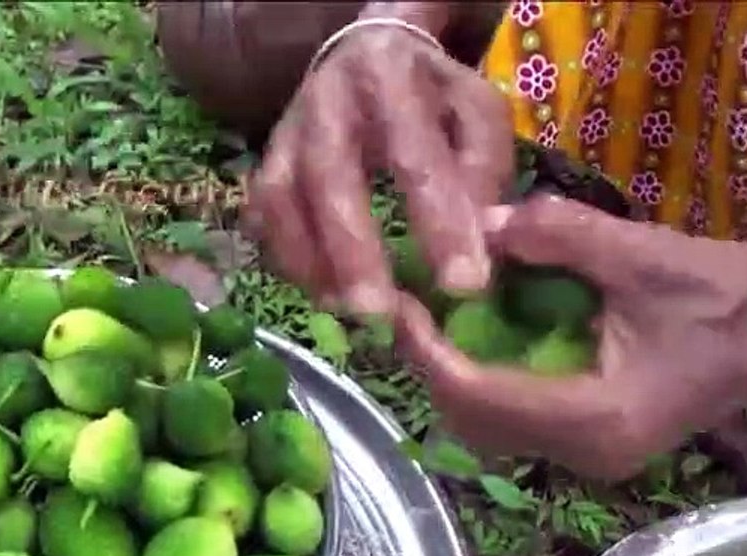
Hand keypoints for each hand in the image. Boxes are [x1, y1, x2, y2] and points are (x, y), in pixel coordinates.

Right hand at [248, 15, 512, 315]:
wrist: (366, 52)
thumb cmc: (430, 92)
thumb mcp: (475, 109)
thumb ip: (483, 167)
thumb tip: (484, 235)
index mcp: (389, 75)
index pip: (415, 153)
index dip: (439, 220)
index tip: (466, 283)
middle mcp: (325, 101)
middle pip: (329, 177)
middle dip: (353, 249)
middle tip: (381, 312)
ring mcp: (285, 133)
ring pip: (281, 199)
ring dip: (309, 260)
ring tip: (346, 311)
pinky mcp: (266, 161)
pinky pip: (262, 215)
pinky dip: (287, 258)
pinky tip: (321, 291)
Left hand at [394, 195, 746, 479]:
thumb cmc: (727, 298)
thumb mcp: (645, 255)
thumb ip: (560, 236)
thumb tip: (480, 221)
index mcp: (594, 416)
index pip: (477, 394)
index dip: (427, 350)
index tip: (400, 304)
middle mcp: (582, 451)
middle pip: (471, 420)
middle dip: (430, 365)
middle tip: (406, 306)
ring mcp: (586, 456)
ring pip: (486, 429)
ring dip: (451, 376)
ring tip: (431, 317)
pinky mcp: (590, 444)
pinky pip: (512, 421)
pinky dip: (482, 381)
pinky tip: (476, 334)